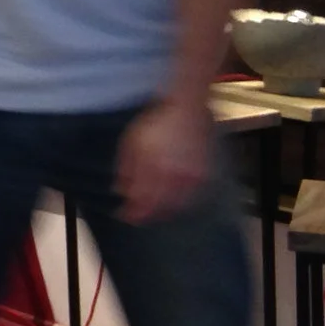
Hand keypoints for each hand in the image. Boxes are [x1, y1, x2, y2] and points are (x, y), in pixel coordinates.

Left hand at [117, 97, 210, 223]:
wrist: (186, 108)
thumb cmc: (155, 123)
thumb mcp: (131, 142)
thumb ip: (126, 169)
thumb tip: (121, 192)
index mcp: (153, 166)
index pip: (143, 199)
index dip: (133, 212)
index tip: (125, 217)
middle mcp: (173, 174)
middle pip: (160, 206)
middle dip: (147, 214)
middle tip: (138, 217)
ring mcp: (190, 175)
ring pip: (177, 205)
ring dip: (164, 212)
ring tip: (154, 212)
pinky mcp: (203, 174)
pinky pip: (191, 197)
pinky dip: (180, 204)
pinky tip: (171, 202)